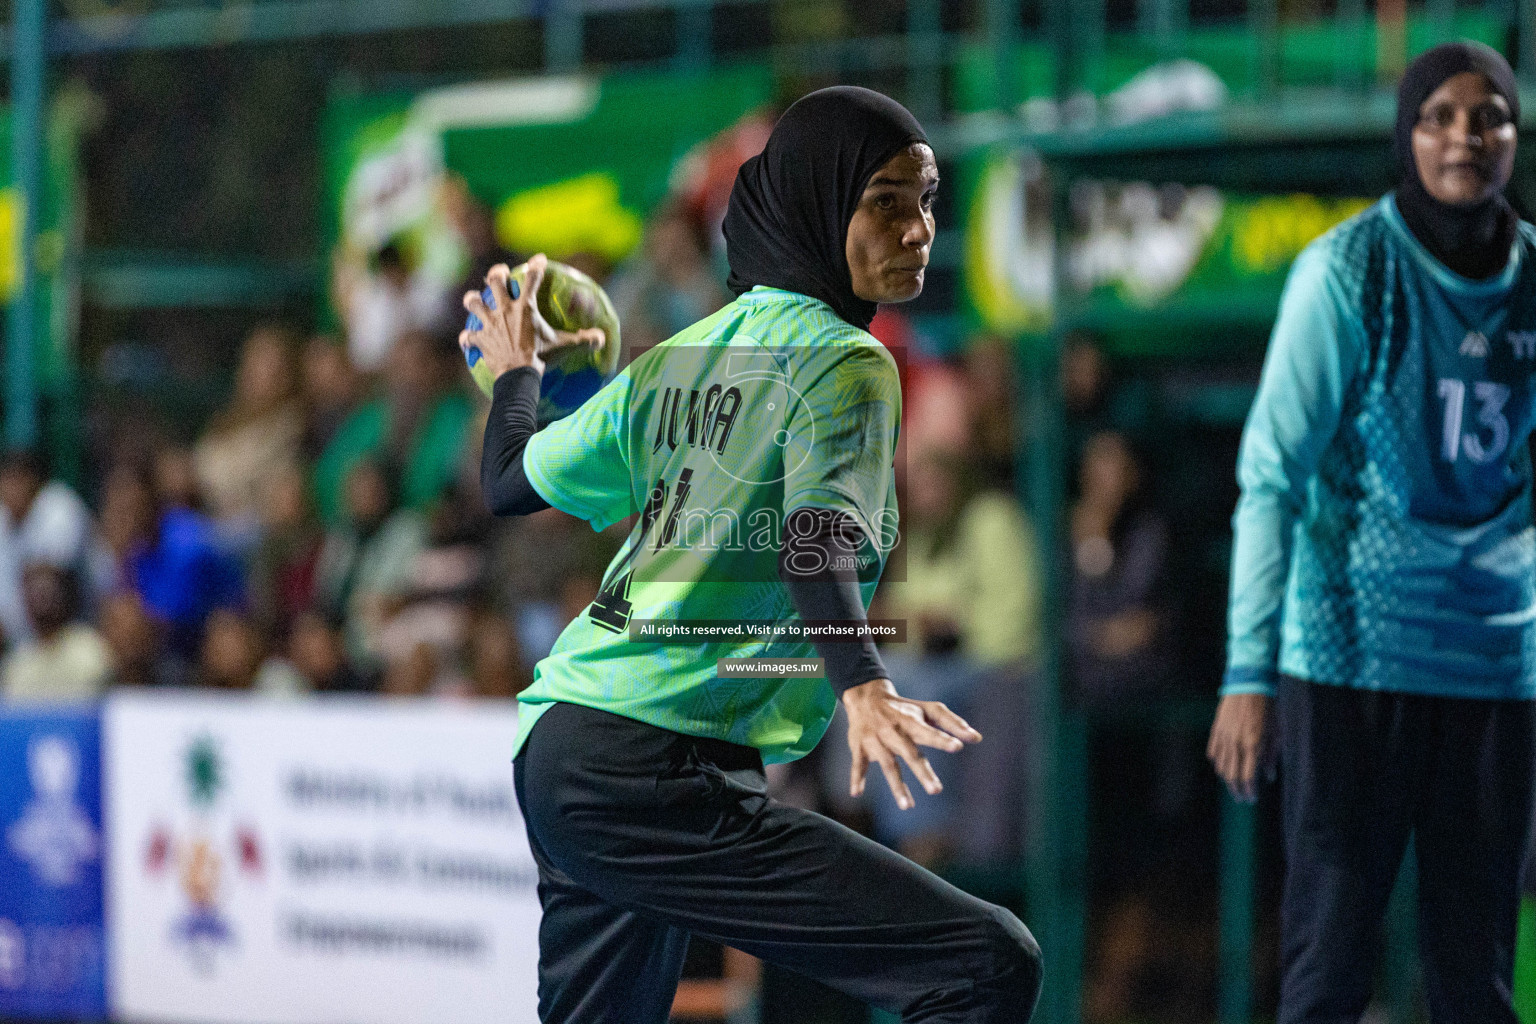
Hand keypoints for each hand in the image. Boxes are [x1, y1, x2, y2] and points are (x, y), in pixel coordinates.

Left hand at [459, 254, 604, 379]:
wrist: (518, 375)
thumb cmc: (542, 358)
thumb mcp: (565, 348)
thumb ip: (584, 340)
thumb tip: (602, 338)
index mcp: (525, 307)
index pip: (532, 278)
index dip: (536, 265)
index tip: (539, 259)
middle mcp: (504, 310)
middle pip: (494, 281)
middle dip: (496, 274)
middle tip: (500, 274)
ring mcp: (489, 324)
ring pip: (473, 302)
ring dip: (473, 300)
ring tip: (475, 300)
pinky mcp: (479, 340)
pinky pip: (468, 336)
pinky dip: (468, 338)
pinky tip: (469, 339)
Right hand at [843, 678, 981, 809]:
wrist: (866, 697)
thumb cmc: (904, 708)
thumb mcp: (927, 709)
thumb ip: (952, 723)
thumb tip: (977, 738)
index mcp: (911, 721)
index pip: (928, 731)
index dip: (941, 738)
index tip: (957, 746)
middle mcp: (894, 731)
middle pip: (909, 753)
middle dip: (922, 772)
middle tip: (936, 791)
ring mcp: (876, 740)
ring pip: (887, 765)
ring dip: (896, 786)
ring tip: (908, 806)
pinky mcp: (860, 747)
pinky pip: (858, 764)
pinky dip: (856, 777)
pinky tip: (856, 793)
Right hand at [1207, 692, 1274, 803]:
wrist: (1250, 685)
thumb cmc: (1268, 708)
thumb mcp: (1277, 733)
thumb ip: (1271, 756)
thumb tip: (1269, 776)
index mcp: (1253, 745)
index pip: (1247, 778)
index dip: (1249, 792)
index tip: (1252, 799)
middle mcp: (1236, 744)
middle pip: (1232, 776)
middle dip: (1237, 790)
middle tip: (1241, 798)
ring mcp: (1224, 737)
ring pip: (1221, 766)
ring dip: (1227, 779)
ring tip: (1233, 785)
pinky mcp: (1216, 729)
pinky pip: (1214, 752)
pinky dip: (1218, 763)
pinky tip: (1224, 767)